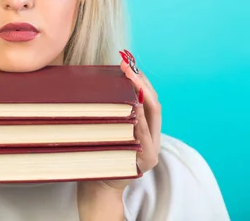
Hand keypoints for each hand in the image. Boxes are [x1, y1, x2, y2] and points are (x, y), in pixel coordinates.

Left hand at [76, 49, 161, 219]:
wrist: (101, 187)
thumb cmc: (100, 154)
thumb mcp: (106, 129)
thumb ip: (109, 112)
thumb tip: (95, 82)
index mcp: (144, 126)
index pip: (148, 97)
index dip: (141, 78)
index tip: (128, 61)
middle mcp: (152, 135)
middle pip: (154, 103)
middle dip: (141, 82)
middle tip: (128, 66)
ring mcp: (152, 148)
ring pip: (153, 117)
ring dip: (142, 96)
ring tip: (132, 79)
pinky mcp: (147, 161)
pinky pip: (146, 137)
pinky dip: (141, 121)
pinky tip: (134, 107)